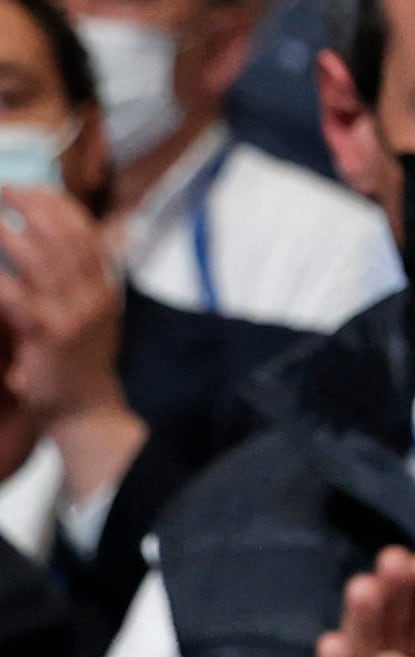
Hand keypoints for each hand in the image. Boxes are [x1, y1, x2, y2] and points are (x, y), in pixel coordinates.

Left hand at [0, 186, 122, 425]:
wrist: (86, 411)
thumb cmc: (78, 362)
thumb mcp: (92, 316)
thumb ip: (80, 281)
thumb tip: (58, 240)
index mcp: (104, 290)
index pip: (87, 234)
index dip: (59, 205)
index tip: (33, 187)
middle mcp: (93, 298)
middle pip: (65, 237)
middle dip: (32, 206)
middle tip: (4, 191)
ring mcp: (73, 316)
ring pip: (41, 258)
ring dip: (9, 231)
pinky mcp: (48, 334)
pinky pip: (15, 293)